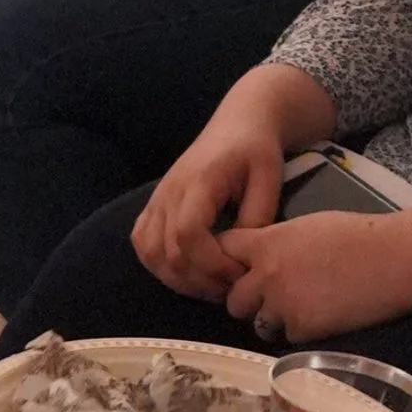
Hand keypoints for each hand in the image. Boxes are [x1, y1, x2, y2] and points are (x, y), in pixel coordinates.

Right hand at [135, 99, 292, 293]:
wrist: (239, 124)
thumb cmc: (256, 150)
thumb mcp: (269, 178)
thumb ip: (257, 216)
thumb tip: (241, 255)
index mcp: (199, 181)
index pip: (188, 233)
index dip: (211, 263)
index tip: (239, 273)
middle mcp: (169, 191)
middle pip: (167, 250)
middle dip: (199, 279)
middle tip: (230, 288)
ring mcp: (157, 198)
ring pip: (150, 252)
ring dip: (179, 279)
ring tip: (211, 286)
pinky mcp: (154, 205)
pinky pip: (142, 242)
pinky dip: (159, 265)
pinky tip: (188, 273)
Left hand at [216, 195, 411, 340]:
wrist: (394, 260)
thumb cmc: (359, 235)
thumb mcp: (308, 227)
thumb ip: (278, 243)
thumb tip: (262, 257)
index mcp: (268, 243)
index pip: (224, 250)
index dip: (231, 259)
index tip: (242, 265)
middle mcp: (267, 275)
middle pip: (232, 298)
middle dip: (248, 299)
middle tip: (271, 296)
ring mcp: (283, 305)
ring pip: (256, 322)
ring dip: (271, 318)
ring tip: (298, 308)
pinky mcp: (302, 329)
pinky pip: (286, 336)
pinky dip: (298, 330)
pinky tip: (320, 316)